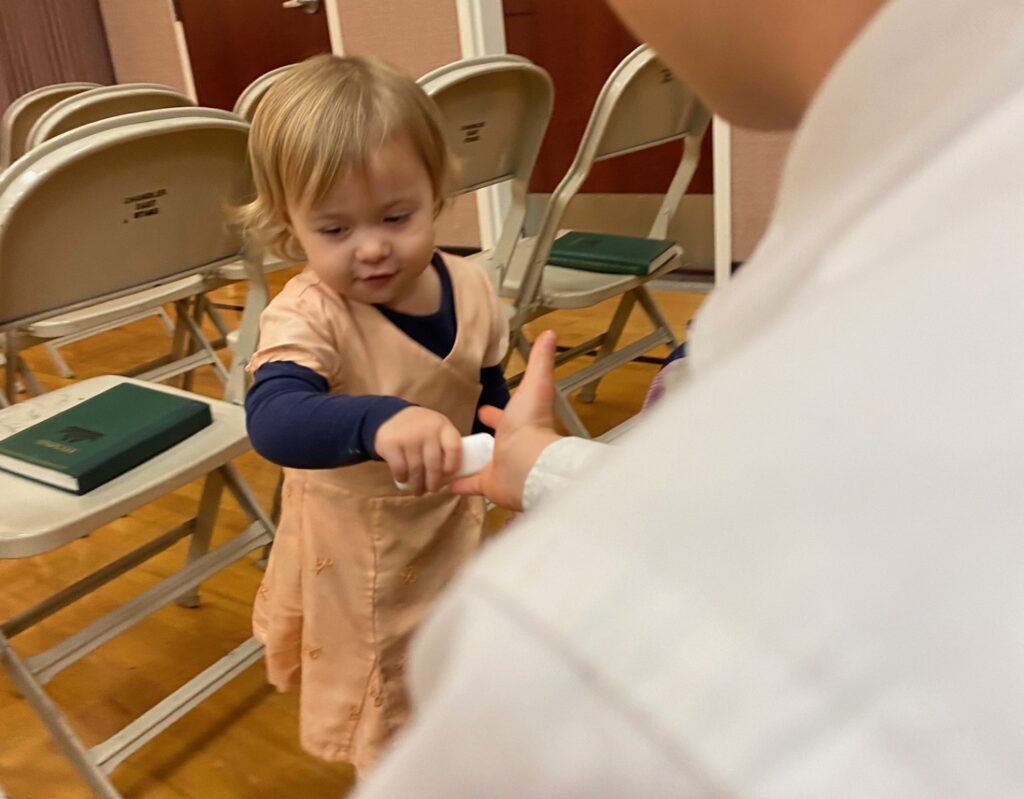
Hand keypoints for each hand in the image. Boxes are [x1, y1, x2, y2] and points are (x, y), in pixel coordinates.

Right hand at [375, 407, 462, 494]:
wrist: (393, 416)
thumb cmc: (423, 430)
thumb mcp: (439, 432)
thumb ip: (446, 449)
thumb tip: (452, 479)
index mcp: (443, 427)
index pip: (454, 448)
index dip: (453, 465)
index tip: (448, 474)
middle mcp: (427, 430)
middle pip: (434, 464)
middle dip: (433, 482)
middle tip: (432, 490)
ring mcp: (408, 436)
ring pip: (416, 469)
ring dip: (417, 485)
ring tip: (418, 491)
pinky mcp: (390, 443)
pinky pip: (400, 469)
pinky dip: (402, 478)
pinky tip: (403, 479)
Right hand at [451, 330, 562, 509]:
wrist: (528, 464)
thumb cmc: (531, 424)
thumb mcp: (535, 384)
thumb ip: (540, 360)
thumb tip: (550, 333)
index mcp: (519, 424)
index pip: (505, 417)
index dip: (493, 413)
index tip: (482, 410)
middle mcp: (510, 447)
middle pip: (492, 442)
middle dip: (479, 438)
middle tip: (460, 435)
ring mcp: (499, 467)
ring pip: (479, 463)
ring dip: (466, 460)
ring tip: (445, 456)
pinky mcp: (488, 485)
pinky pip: (470, 484)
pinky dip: (458, 483)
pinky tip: (443, 481)